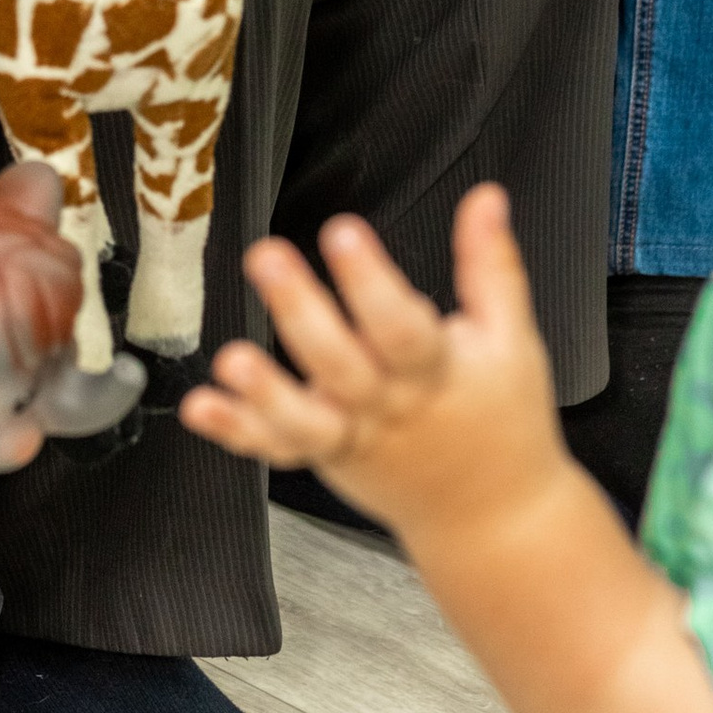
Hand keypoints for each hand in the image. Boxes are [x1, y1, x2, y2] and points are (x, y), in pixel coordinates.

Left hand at [182, 185, 568, 541]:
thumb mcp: (511, 340)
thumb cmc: (502, 422)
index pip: (404, 328)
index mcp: (437, 374)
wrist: (493, 512)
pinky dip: (236, 429)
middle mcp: (390, 408)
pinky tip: (202, 406)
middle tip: (267, 260)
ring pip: (303, 421)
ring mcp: (353, 438)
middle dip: (300, 311)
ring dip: (263, 390)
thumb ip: (491, 265)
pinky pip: (276, 448)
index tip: (343, 233)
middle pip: (341, 364)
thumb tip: (486, 199)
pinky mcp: (325, 456)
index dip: (371, 281)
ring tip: (230, 358)